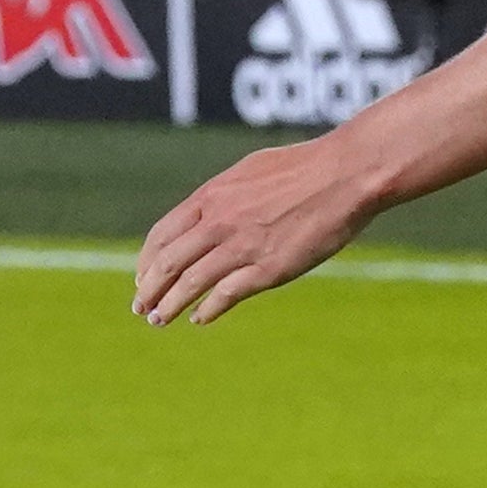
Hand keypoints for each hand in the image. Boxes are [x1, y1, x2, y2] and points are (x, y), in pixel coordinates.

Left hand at [134, 139, 374, 323]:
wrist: (345, 174)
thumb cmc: (305, 167)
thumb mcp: (250, 171)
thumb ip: (225, 196)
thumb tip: (207, 211)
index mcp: (213, 196)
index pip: (163, 235)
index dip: (146, 261)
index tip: (141, 277)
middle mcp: (220, 222)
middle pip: (169, 262)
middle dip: (148, 289)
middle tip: (140, 307)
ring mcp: (243, 246)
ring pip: (191, 282)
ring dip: (169, 304)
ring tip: (159, 320)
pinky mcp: (269, 268)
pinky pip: (227, 294)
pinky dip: (208, 309)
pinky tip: (199, 319)